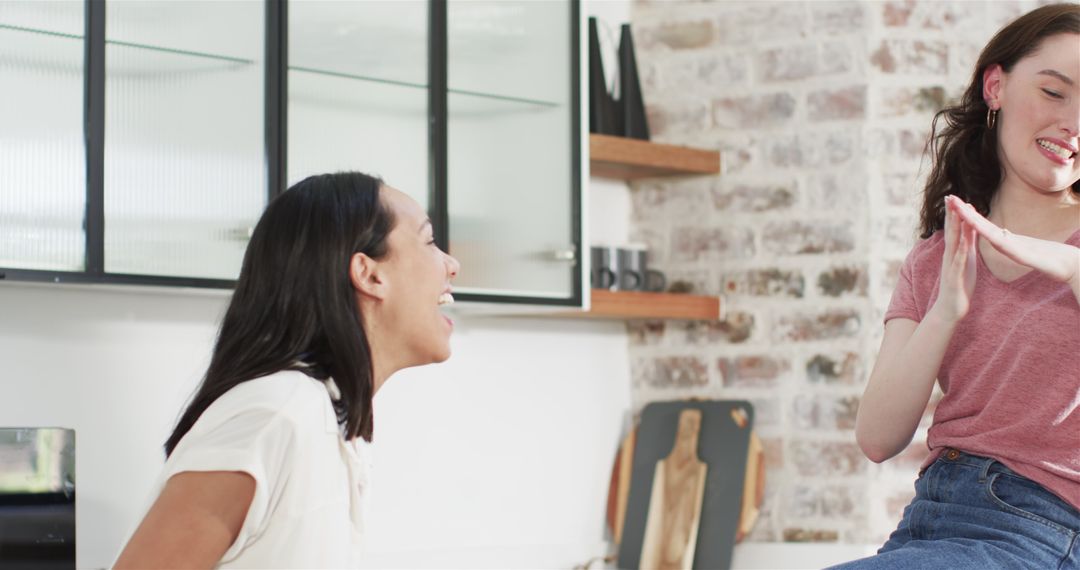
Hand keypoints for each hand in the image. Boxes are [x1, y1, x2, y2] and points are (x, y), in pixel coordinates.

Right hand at [930, 196, 977, 322]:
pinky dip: (961, 251)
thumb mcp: (967, 260)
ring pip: (953, 244)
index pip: (954, 229)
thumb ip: (968, 244)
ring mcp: (951, 266)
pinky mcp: (955, 277)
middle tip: (950, 196)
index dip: (955, 213)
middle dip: (951, 214)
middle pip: (951, 231)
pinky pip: (959, 262)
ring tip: (956, 214)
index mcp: (955, 251)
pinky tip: (965, 242)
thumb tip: (972, 228)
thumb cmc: (960, 285)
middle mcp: (950, 256)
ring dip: (954, 229)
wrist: (950, 309)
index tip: (956, 196)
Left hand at [948, 195, 1079, 286]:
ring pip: (988, 230)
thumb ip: (1014, 242)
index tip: (954, 205)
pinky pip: (1001, 243)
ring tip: (958, 206)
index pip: (982, 228)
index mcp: (1006, 242)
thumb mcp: (1027, 251)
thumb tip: (1002, 233)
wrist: (1073, 267)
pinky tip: (978, 228)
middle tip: (949, 197)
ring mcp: (1014, 247)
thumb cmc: (1054, 260)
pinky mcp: (1021, 254)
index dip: (968, 216)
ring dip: (972, 219)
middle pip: (981, 224)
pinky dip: (989, 235)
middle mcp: (1008, 242)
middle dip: (964, 212)